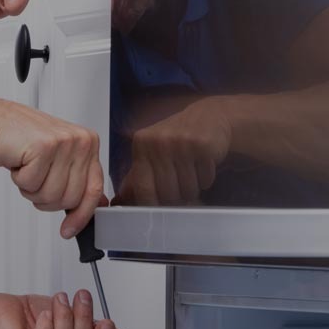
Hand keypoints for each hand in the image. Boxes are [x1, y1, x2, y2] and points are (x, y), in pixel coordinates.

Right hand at [0, 99, 104, 238]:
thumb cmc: (19, 139)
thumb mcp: (56, 159)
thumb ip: (78, 179)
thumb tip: (94, 203)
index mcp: (88, 143)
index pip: (94, 189)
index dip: (81, 214)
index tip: (69, 228)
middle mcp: (81, 141)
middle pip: (71, 198)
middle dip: (47, 198)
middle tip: (36, 179)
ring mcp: (64, 143)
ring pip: (52, 195)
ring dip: (32, 190)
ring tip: (27, 168)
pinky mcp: (44, 147)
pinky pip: (32, 185)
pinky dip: (20, 180)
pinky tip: (20, 162)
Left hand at [114, 97, 231, 204]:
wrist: (209, 116)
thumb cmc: (177, 138)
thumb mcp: (151, 151)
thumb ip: (137, 175)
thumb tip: (119, 201)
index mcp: (142, 144)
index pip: (143, 187)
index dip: (151, 204)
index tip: (157, 211)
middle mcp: (159, 142)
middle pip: (167, 193)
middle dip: (175, 198)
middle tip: (180, 189)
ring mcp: (181, 142)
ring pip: (187, 189)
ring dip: (192, 189)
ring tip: (191, 173)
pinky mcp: (203, 146)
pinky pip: (205, 180)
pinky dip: (206, 180)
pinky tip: (202, 165)